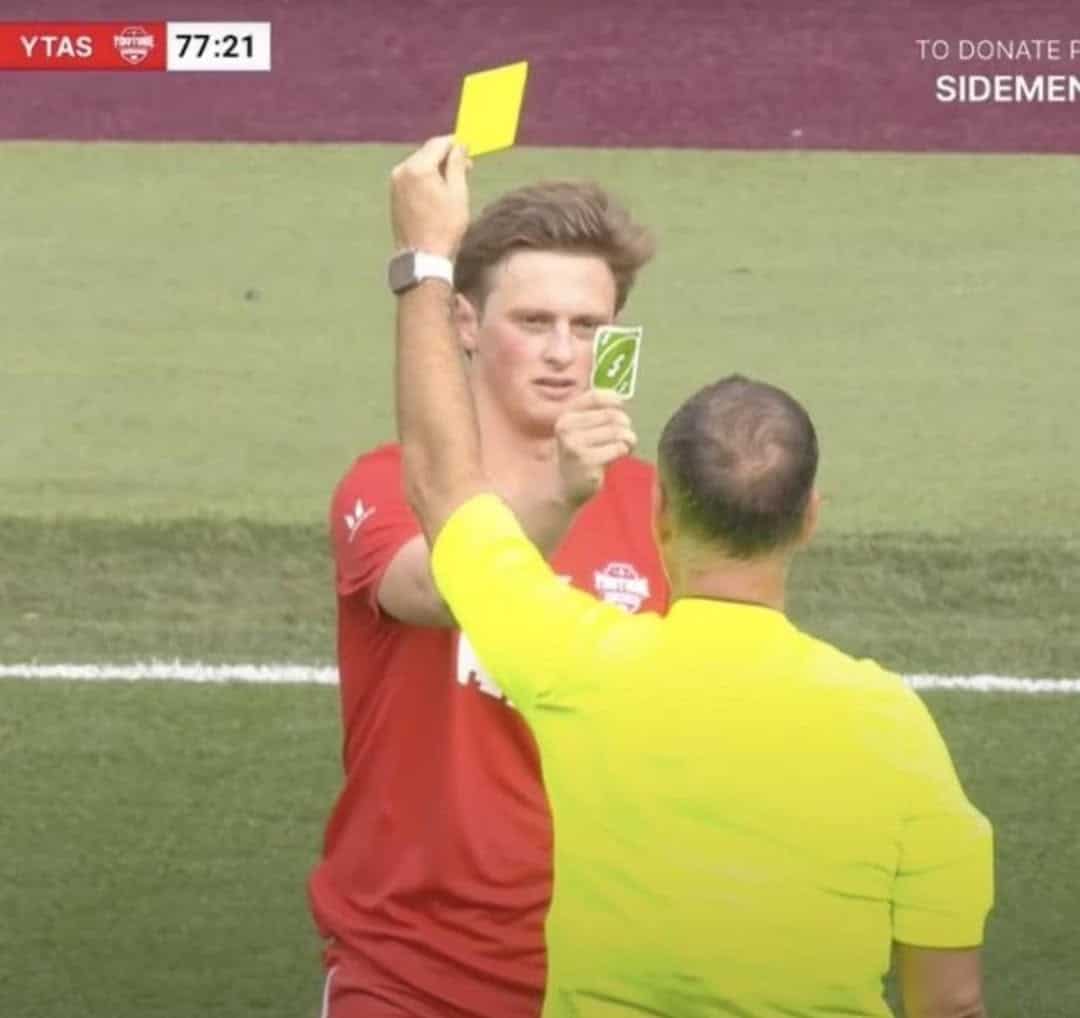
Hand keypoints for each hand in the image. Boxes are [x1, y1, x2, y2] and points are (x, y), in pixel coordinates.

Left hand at [389, 135, 470, 257]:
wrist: (422, 258)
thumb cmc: (444, 228)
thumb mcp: (458, 194)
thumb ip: (457, 164)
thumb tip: (459, 145)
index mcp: (418, 167)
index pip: (439, 143)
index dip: (456, 144)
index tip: (470, 150)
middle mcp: (402, 170)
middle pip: (427, 152)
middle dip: (446, 157)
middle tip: (466, 168)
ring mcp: (395, 183)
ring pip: (419, 165)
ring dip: (436, 168)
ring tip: (453, 183)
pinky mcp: (394, 195)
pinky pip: (412, 177)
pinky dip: (425, 179)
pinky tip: (437, 192)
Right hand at [554, 389, 637, 506]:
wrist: (565, 485)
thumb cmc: (579, 453)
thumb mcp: (580, 429)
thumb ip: (596, 413)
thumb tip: (620, 399)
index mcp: (566, 416)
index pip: (594, 397)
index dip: (613, 399)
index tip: (621, 406)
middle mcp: (567, 428)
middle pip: (611, 415)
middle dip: (625, 425)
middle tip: (626, 435)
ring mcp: (575, 445)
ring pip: (617, 432)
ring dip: (628, 439)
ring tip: (625, 446)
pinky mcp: (587, 461)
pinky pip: (618, 448)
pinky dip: (624, 451)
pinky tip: (620, 456)